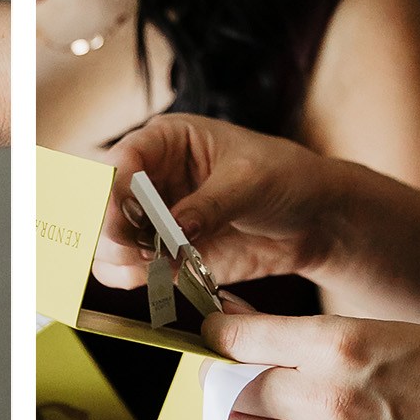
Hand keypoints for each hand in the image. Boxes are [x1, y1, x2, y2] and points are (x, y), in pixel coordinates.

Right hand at [94, 112, 350, 294]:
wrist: (315, 219)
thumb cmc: (287, 177)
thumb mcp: (252, 182)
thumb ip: (210, 205)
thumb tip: (173, 229)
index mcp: (166, 141)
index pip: (123, 161)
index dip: (115, 190)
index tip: (125, 219)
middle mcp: (151, 179)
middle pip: (105, 204)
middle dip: (113, 230)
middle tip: (139, 249)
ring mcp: (155, 219)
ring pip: (110, 242)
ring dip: (121, 258)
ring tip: (155, 265)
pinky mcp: (166, 255)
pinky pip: (132, 271)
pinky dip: (138, 279)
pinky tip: (162, 277)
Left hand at [207, 310, 419, 419]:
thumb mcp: (371, 327)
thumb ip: (302, 334)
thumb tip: (234, 327)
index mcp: (335, 342)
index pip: (238, 339)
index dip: (217, 335)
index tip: (216, 337)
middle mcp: (324, 396)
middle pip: (232, 388)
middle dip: (225, 381)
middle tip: (232, 379)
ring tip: (248, 415)